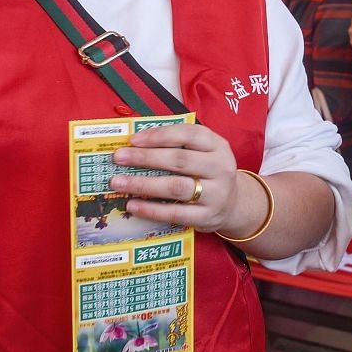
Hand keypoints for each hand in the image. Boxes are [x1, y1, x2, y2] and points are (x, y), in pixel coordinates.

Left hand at [110, 123, 260, 238]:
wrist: (233, 203)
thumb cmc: (208, 172)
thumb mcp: (203, 152)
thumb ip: (177, 145)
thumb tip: (135, 143)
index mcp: (218, 146)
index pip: (188, 134)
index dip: (159, 135)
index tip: (133, 139)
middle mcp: (221, 168)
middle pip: (179, 160)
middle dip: (145, 158)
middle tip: (119, 158)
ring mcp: (216, 194)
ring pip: (176, 187)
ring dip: (143, 184)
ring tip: (119, 182)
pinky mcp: (207, 216)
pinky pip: (175, 212)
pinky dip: (151, 209)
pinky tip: (133, 204)